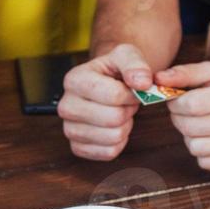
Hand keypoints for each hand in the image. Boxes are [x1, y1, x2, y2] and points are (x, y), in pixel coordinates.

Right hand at [56, 44, 150, 160]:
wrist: (105, 84)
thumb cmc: (114, 70)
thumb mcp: (126, 55)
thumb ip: (135, 64)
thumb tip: (143, 83)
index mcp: (74, 80)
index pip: (114, 96)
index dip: (132, 95)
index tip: (131, 89)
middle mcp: (66, 106)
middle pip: (114, 119)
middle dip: (128, 111)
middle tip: (125, 102)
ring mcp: (69, 129)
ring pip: (113, 137)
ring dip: (125, 126)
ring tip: (119, 112)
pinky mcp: (77, 147)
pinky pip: (109, 153)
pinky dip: (119, 142)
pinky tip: (114, 127)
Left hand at [158, 61, 209, 172]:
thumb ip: (184, 73)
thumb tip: (157, 79)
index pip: (191, 105)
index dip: (175, 104)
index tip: (177, 100)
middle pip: (191, 128)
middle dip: (180, 119)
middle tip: (186, 113)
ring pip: (196, 148)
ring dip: (191, 137)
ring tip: (201, 125)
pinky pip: (205, 163)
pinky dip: (203, 151)